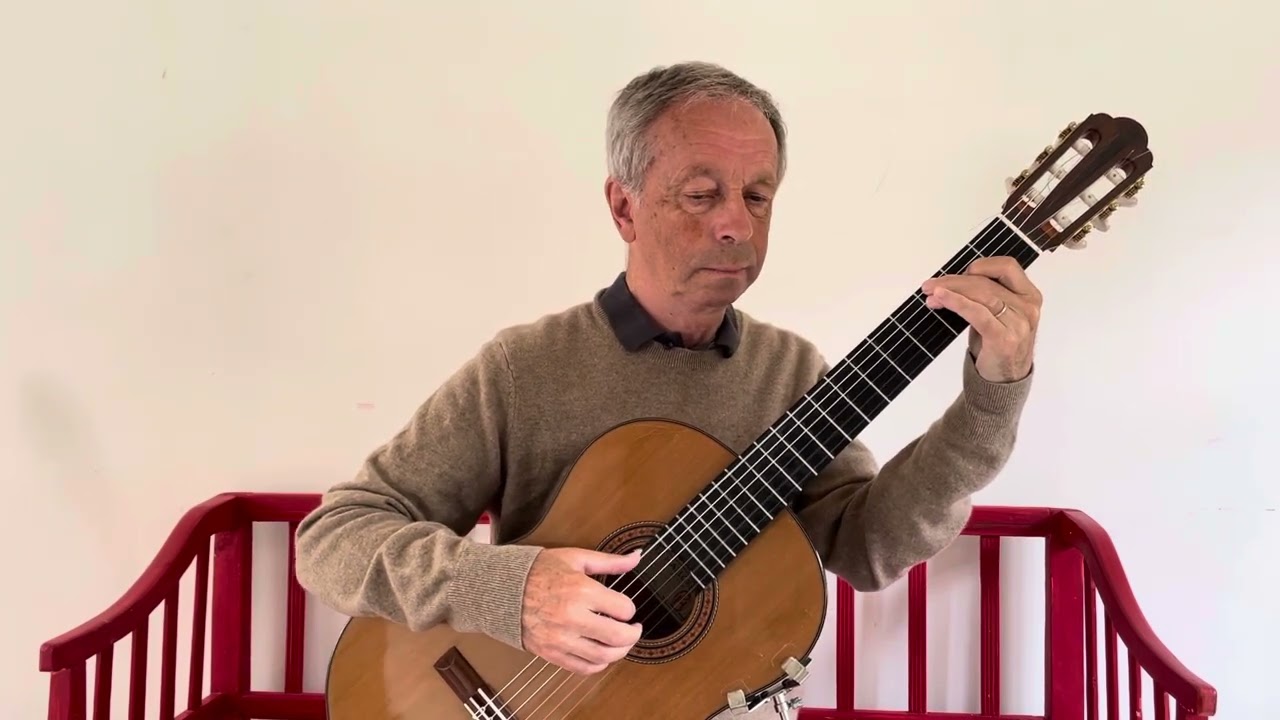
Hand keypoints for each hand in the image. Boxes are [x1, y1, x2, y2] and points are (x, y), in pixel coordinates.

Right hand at [521, 547, 643, 674]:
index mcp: (581, 591)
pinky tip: (601, 654)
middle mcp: (572, 617)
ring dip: (619, 652)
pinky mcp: (551, 653)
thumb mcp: (575, 558)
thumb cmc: (537, 571)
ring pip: (603, 657)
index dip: (629, 609)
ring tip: (620, 642)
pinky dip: (598, 664)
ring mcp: (561, 639)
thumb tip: (636, 558)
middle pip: (618, 637)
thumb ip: (610, 561)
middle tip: (634, 629)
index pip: (623, 609)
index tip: (625, 607)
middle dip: (633, 635)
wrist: (502, 589)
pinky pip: (583, 668)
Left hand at [920, 256, 1041, 382]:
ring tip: (930, 294)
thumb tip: (950, 281)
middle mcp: (1028, 307)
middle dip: (954, 281)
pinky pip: (977, 313)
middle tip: (930, 285)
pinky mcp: (1003, 338)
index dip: (981, 266)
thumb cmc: (997, 345)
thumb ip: (985, 296)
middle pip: (986, 282)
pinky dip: (956, 302)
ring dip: (950, 290)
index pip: (1007, 267)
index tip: (958, 275)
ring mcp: (1018, 323)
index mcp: (1030, 296)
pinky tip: (941, 298)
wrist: (1004, 381)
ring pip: (981, 294)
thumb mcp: (997, 315)